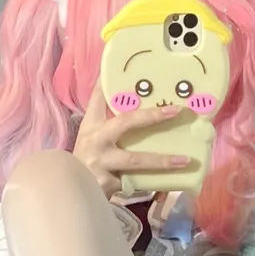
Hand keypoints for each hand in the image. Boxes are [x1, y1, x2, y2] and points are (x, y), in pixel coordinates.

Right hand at [73, 83, 192, 198]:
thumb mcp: (92, 137)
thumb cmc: (87, 160)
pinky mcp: (107, 183)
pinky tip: (172, 182)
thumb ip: (108, 119)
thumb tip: (131, 99)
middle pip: (126, 122)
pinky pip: (137, 182)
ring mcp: (101, 162)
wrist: (70, 191)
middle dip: (152, 115)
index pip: (99, 97)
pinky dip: (154, 182)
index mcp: (92, 125)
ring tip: (185, 160)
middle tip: (176, 110)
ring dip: (162, 160)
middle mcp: (96, 140)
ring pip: (136, 159)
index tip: (122, 64)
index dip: (110, 81)